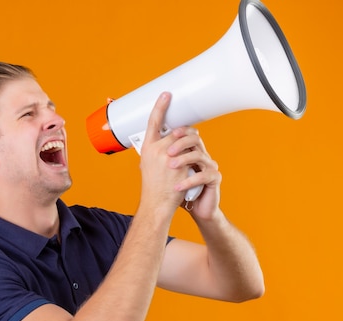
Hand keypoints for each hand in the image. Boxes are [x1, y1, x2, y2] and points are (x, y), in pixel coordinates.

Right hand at [138, 92, 187, 216]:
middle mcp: (157, 151)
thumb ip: (156, 150)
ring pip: (187, 142)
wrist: (157, 204)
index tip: (167, 95)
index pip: (154, 122)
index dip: (160, 106)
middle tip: (192, 135)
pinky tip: (195, 166)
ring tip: (195, 150)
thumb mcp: (147, 164)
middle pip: (177, 132)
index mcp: (147, 148)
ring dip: (193, 144)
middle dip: (186, 133)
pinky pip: (194, 155)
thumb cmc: (153, 186)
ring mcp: (170, 158)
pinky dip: (196, 159)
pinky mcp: (182, 167)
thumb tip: (169, 140)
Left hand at [169, 128, 221, 219]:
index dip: (178, 130)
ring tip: (171, 167)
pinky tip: (178, 186)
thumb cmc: (179, 190)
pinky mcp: (214, 178)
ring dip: (183, 159)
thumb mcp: (166, 172)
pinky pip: (204, 175)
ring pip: (199, 155)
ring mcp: (209, 165)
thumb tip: (143, 145)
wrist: (194, 208)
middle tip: (168, 151)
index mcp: (190, 151)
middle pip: (194, 139)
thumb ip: (160, 158)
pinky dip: (189, 181)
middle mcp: (201, 155)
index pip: (186, 133)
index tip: (168, 130)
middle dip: (180, 143)